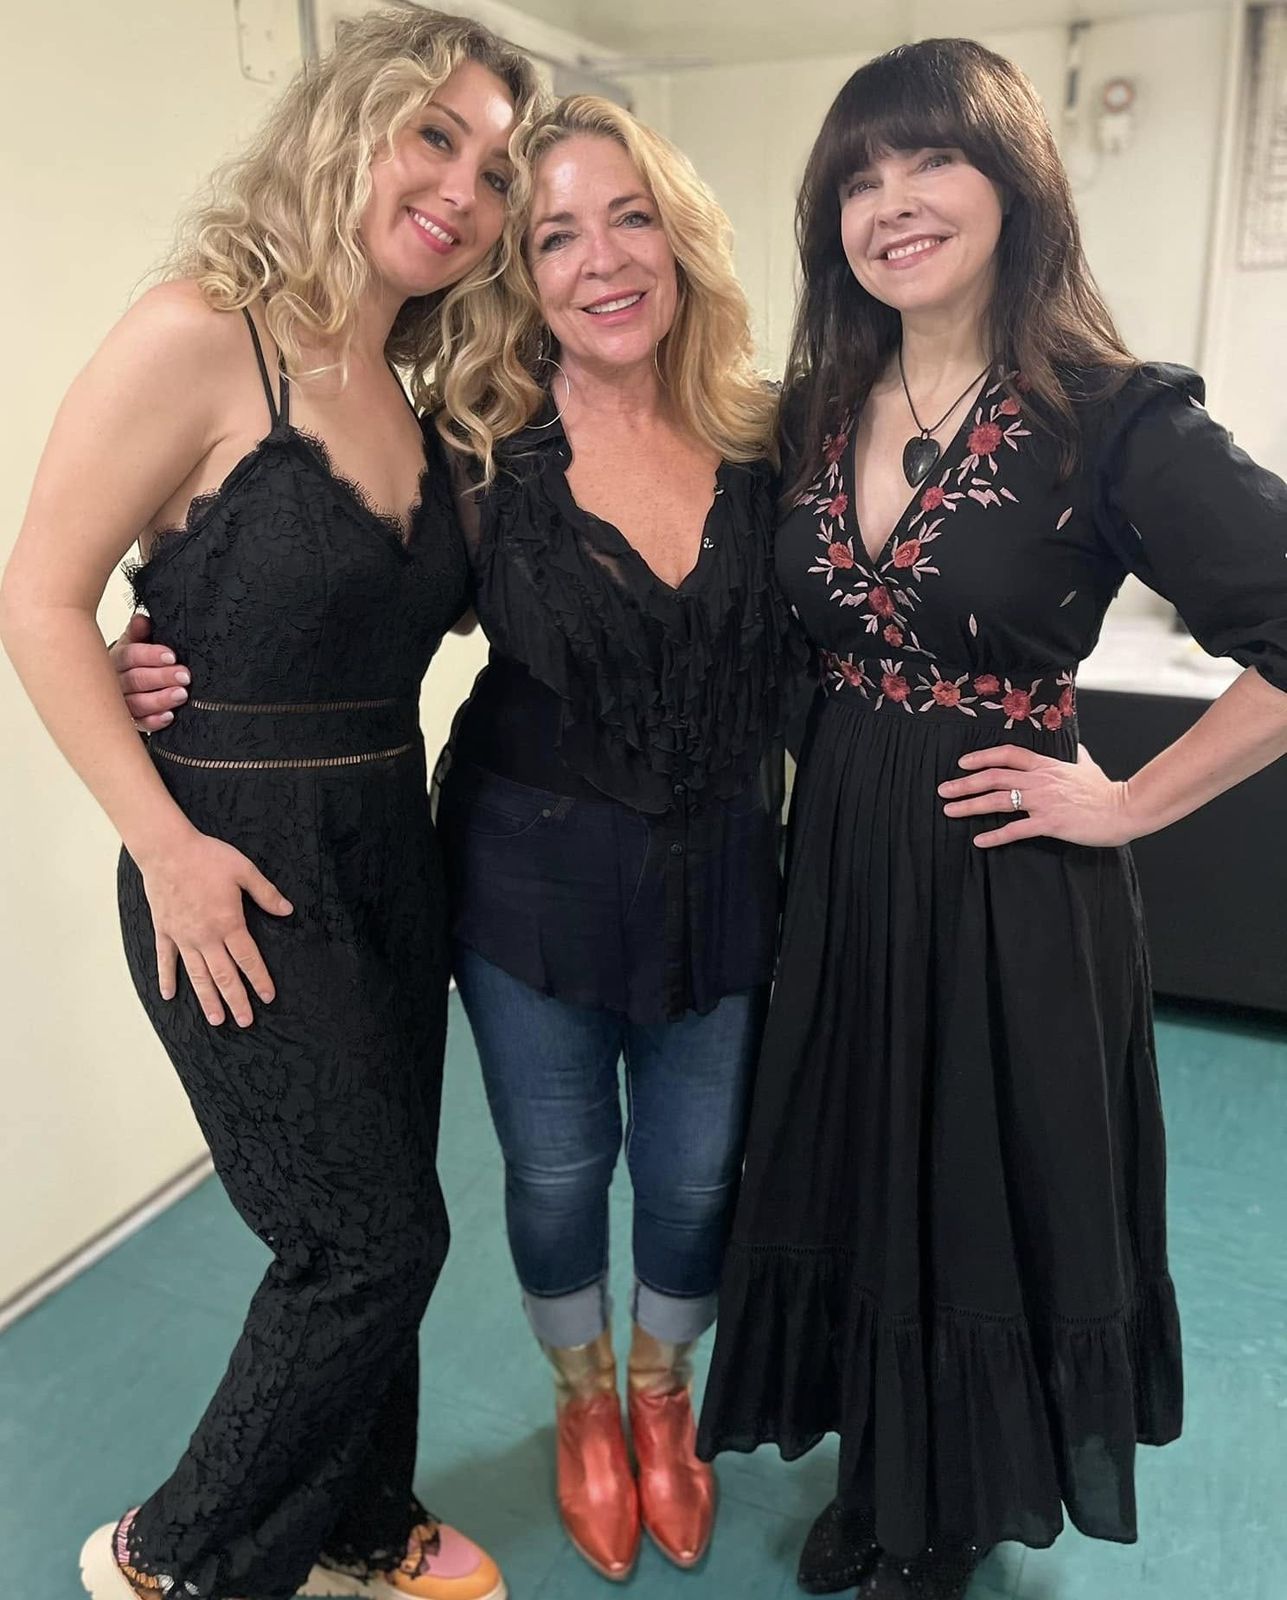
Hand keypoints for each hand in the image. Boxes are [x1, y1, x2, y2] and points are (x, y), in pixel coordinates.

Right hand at [111, 612, 190, 730]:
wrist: (121, 687)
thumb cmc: (134, 663)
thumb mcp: (135, 643)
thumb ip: (139, 632)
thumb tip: (141, 620)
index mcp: (117, 658)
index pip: (130, 655)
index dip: (151, 655)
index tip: (172, 656)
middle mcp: (115, 682)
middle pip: (136, 680)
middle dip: (161, 677)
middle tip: (184, 675)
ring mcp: (122, 704)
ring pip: (137, 703)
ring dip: (160, 699)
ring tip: (181, 694)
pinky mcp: (131, 722)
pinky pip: (141, 724)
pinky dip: (154, 721)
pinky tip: (169, 716)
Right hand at [139, 831, 293, 1025]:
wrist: (167, 849)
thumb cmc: (207, 857)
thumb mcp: (244, 871)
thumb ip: (266, 894)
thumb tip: (288, 911)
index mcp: (228, 923)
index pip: (248, 959)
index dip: (259, 979)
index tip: (268, 997)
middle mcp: (205, 936)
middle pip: (224, 975)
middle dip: (236, 1000)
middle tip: (246, 1021)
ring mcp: (182, 936)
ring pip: (197, 975)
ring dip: (207, 999)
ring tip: (216, 1020)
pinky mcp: (164, 930)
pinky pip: (166, 959)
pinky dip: (167, 978)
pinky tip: (168, 995)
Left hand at [938, 744, 1134, 848]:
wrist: (1125, 808)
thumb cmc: (1106, 790)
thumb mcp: (1088, 766)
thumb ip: (1078, 757)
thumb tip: (1078, 751)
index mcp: (1046, 765)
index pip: (1008, 754)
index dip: (982, 756)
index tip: (962, 763)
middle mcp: (1040, 780)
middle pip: (994, 777)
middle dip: (965, 783)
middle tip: (943, 790)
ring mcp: (1044, 801)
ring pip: (998, 800)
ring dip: (970, 805)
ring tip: (949, 811)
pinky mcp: (1050, 823)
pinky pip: (1015, 830)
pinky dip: (994, 836)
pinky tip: (978, 841)